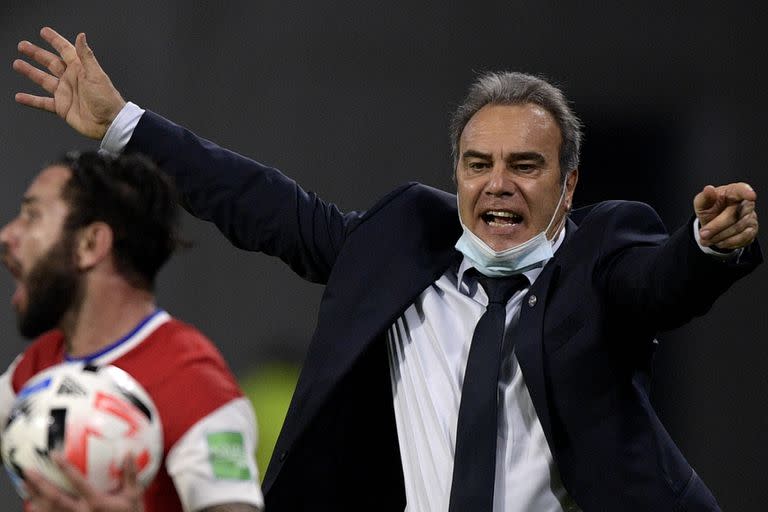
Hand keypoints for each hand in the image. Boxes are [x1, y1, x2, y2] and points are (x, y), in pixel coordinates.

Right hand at [13, 27, 125, 138]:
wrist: (109, 123)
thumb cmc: (107, 99)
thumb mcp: (96, 75)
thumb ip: (86, 56)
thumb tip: (81, 36)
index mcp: (80, 69)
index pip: (65, 50)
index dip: (55, 40)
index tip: (44, 32)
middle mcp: (71, 80)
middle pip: (50, 63)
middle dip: (37, 54)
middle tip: (23, 46)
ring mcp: (65, 93)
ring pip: (43, 80)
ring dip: (30, 72)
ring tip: (17, 64)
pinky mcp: (62, 107)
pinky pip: (43, 103)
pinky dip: (31, 100)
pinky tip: (20, 97)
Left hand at [25, 454, 143, 511]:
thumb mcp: (134, 496)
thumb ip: (130, 475)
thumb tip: (129, 454)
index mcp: (96, 503)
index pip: (78, 482)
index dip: (65, 468)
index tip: (54, 455)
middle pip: (55, 499)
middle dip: (40, 485)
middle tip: (29, 471)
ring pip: (49, 511)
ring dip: (35, 497)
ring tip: (24, 485)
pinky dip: (40, 511)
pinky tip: (33, 503)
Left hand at [694, 182, 758, 249]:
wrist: (713, 225)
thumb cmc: (710, 210)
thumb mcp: (702, 204)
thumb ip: (704, 197)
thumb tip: (708, 189)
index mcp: (733, 192)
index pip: (742, 190)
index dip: (746, 192)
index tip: (751, 195)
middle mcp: (745, 203)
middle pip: (733, 215)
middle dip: (715, 226)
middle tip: (703, 234)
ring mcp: (751, 217)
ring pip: (737, 228)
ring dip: (719, 236)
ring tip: (706, 239)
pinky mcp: (752, 230)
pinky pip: (742, 238)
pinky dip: (727, 242)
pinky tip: (718, 242)